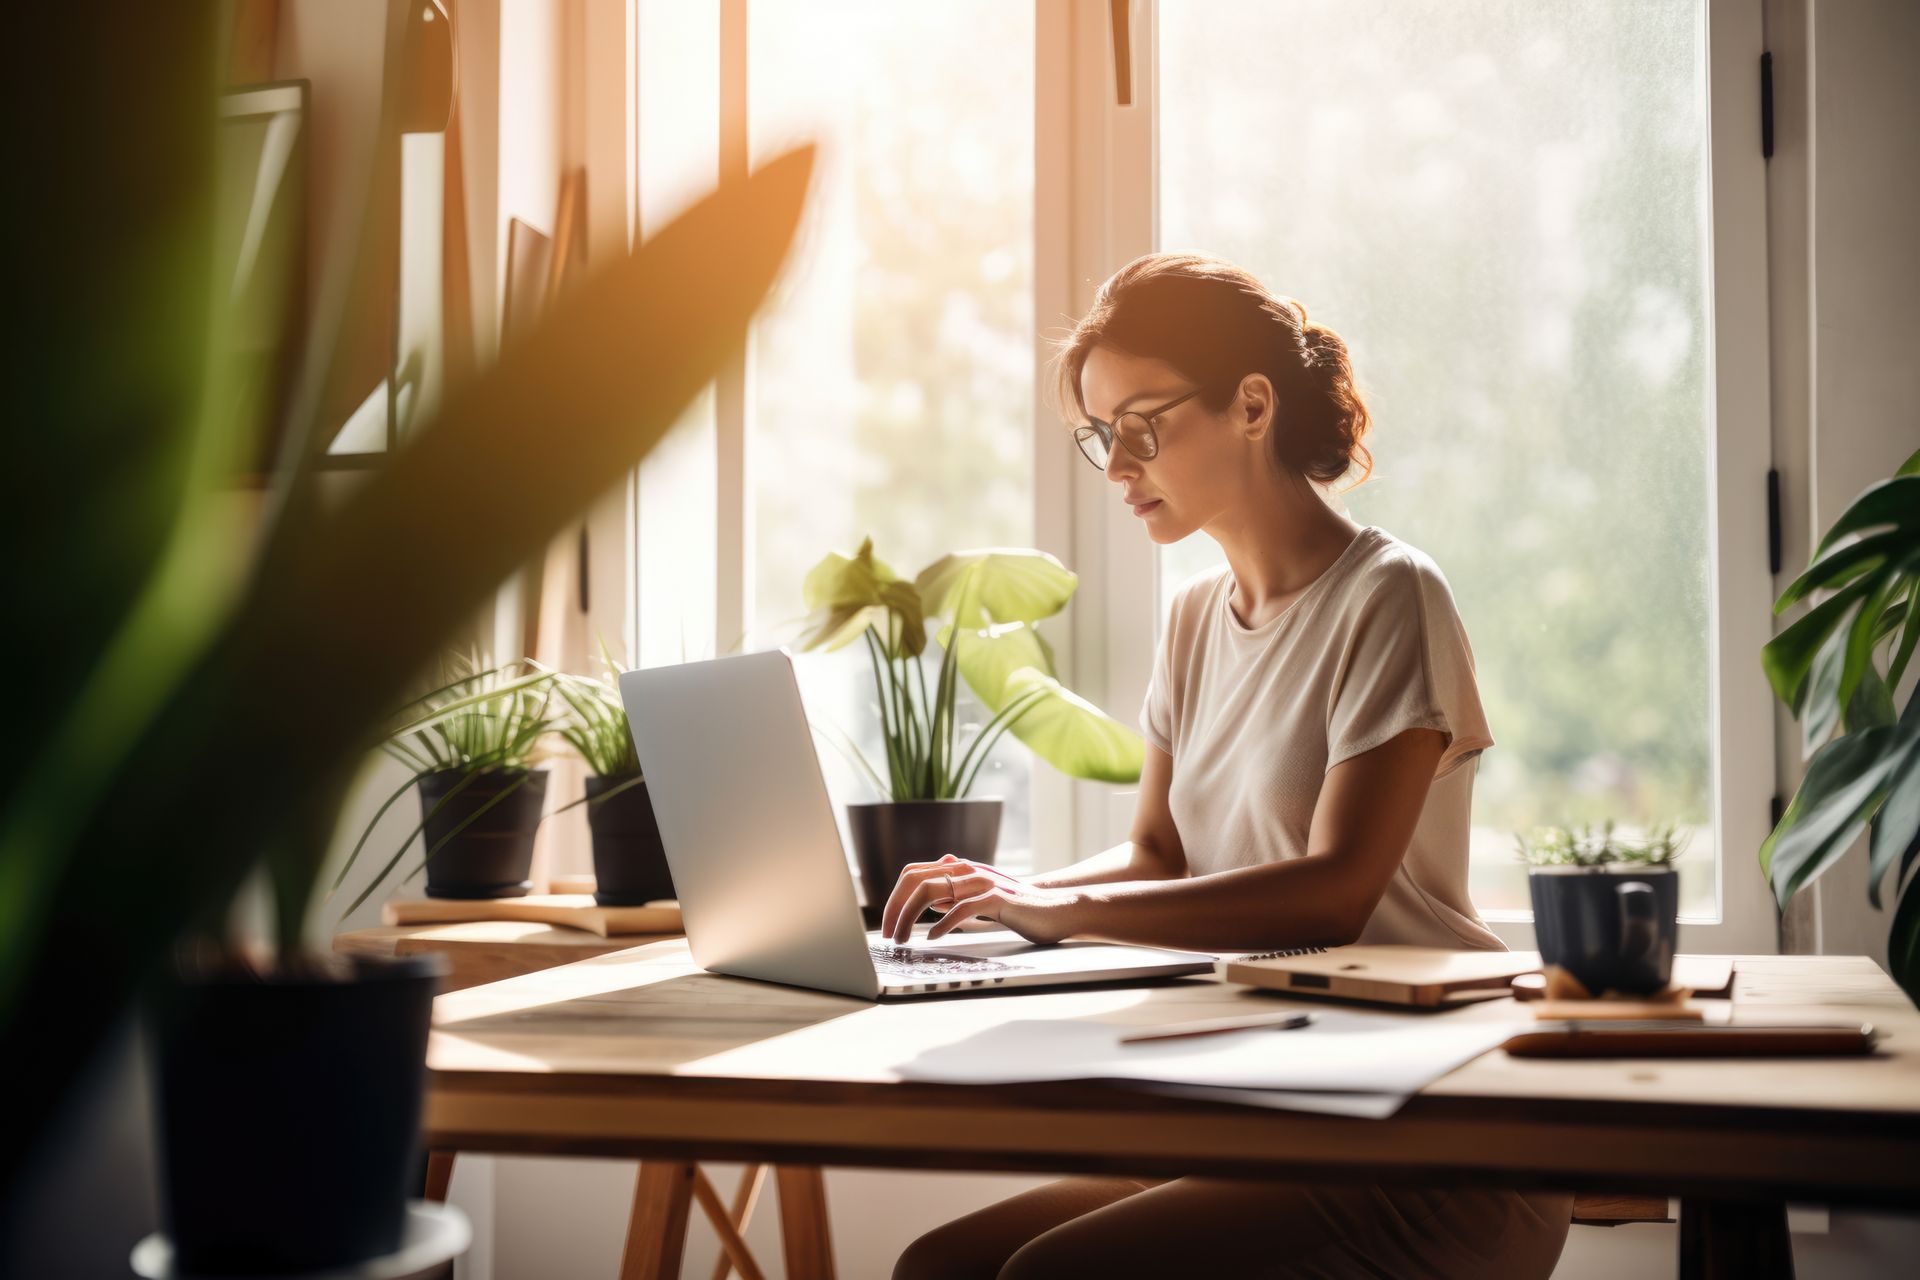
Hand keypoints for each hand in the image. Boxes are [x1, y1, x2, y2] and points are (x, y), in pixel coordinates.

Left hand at [879, 854, 1080, 945]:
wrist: (1055, 909)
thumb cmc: (1016, 909)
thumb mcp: (980, 901)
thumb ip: (956, 898)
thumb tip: (931, 903)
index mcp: (960, 868)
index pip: (913, 873)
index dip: (894, 898)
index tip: (888, 923)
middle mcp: (967, 869)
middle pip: (916, 879)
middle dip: (895, 908)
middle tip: (889, 934)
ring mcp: (982, 882)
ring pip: (932, 890)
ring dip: (910, 917)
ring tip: (903, 938)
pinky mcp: (997, 898)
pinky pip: (960, 908)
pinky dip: (941, 924)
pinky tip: (932, 937)